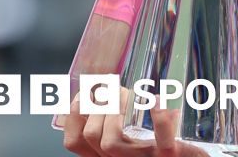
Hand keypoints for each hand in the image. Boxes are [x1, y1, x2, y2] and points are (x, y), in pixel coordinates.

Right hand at [63, 88, 207, 156]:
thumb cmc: (164, 145)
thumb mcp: (135, 136)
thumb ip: (119, 123)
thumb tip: (104, 89)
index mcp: (111, 154)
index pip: (75, 142)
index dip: (73, 116)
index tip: (83, 93)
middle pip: (91, 137)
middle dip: (97, 105)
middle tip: (113, 87)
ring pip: (111, 143)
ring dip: (114, 110)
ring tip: (127, 92)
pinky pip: (164, 143)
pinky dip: (161, 120)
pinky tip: (158, 101)